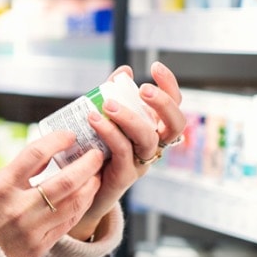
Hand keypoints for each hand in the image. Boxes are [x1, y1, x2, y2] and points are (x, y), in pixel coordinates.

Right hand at [0, 128, 106, 256]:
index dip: (57, 140)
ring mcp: (32, 229)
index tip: (70, 135)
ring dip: (90, 187)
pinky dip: (81, 206)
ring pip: (73, 204)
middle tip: (97, 154)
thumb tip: (51, 152)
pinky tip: (86, 196)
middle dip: (87, 165)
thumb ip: (22, 170)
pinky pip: (68, 223)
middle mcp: (18, 207)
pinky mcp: (40, 246)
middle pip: (64, 181)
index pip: (35, 154)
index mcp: (2, 185)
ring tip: (96, 174)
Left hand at [66, 60, 184, 241]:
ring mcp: (142, 162)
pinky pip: (123, 151)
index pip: (174, 106)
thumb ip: (115, 95)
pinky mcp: (124, 176)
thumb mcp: (106, 119)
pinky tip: (94, 119)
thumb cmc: (96, 149)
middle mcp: (154, 146)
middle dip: (163, 103)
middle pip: (176, 125)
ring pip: (148, 138)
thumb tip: (124, 71)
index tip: (155, 67)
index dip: (170, 86)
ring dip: (129, 117)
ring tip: (107, 104)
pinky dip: (110, 132)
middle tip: (143, 90)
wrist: (80, 189)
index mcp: (153, 129)